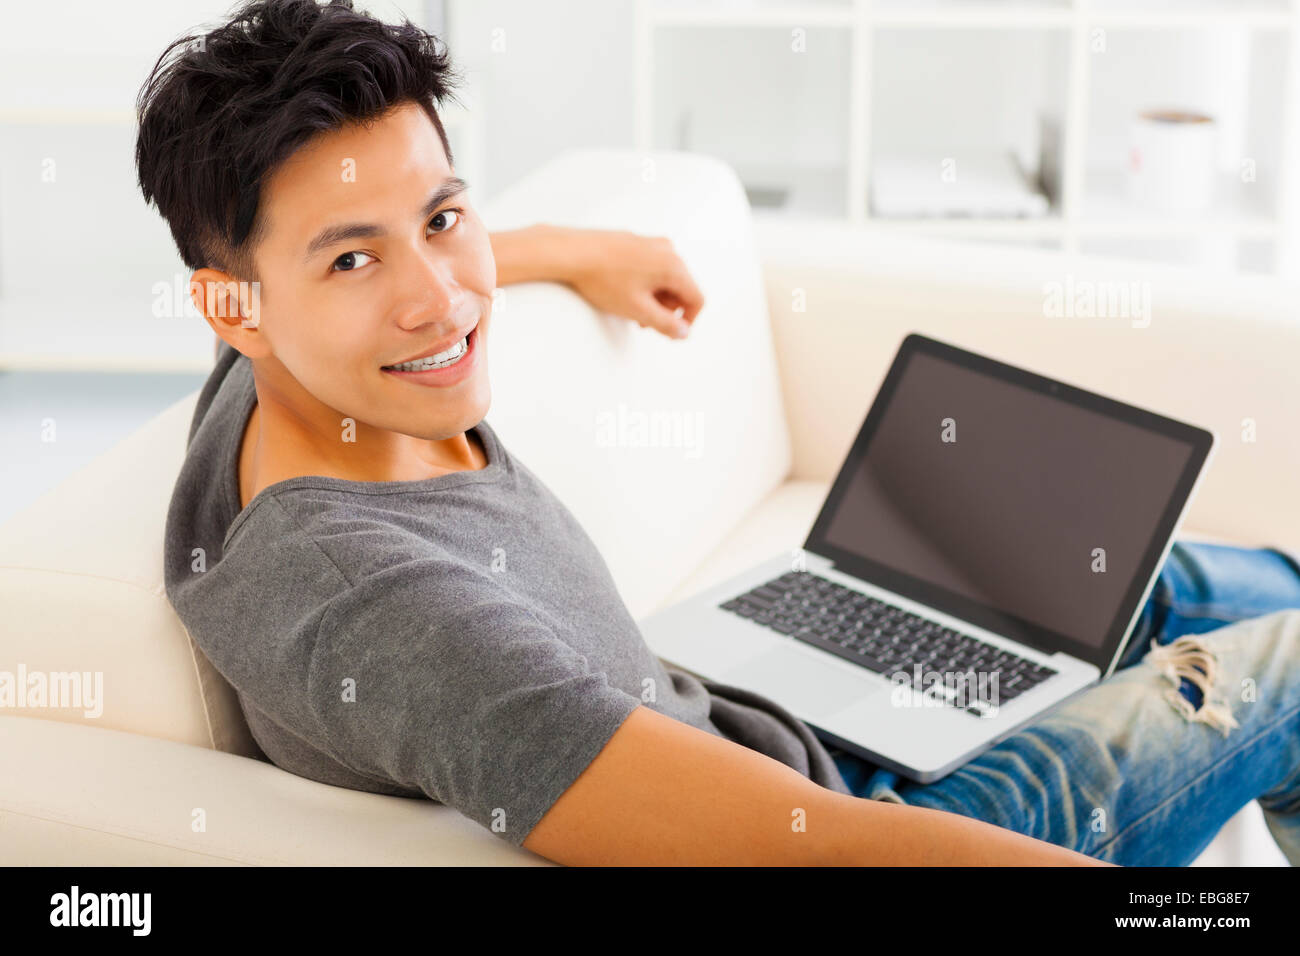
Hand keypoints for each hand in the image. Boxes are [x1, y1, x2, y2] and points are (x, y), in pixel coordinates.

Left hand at [562, 228, 704, 338]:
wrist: (572, 253)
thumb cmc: (603, 279)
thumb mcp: (637, 309)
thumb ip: (665, 324)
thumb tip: (683, 332)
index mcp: (673, 266)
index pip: (696, 299)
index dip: (687, 320)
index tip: (669, 332)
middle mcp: (667, 250)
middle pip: (681, 288)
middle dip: (667, 309)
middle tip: (644, 322)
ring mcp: (651, 243)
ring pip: (665, 278)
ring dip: (655, 298)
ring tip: (632, 309)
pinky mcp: (637, 242)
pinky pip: (652, 267)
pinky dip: (645, 283)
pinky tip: (624, 292)